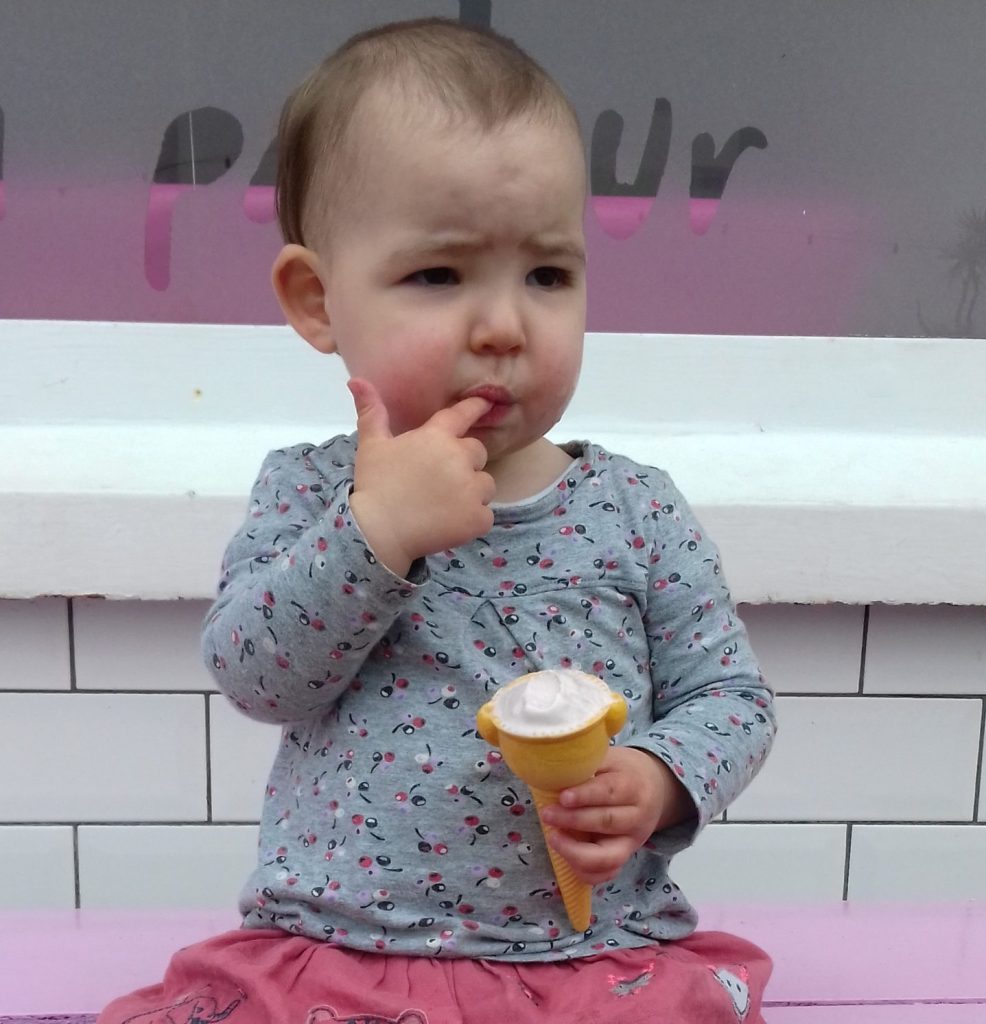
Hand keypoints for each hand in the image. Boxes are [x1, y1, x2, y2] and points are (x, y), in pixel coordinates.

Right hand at [347, 378, 495, 576]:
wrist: (379, 532)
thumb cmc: (374, 486)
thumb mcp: (371, 446)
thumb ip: (372, 412)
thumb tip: (356, 379)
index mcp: (436, 438)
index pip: (463, 415)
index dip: (476, 407)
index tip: (487, 403)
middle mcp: (459, 458)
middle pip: (477, 452)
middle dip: (465, 463)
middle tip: (439, 480)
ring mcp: (472, 489)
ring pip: (485, 484)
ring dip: (472, 492)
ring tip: (443, 504)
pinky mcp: (478, 517)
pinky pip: (485, 514)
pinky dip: (472, 520)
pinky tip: (448, 523)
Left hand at [538, 746, 694, 884]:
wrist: (653, 786)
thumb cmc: (621, 771)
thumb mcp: (609, 758)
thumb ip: (586, 763)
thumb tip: (553, 768)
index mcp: (633, 786)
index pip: (610, 791)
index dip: (585, 795)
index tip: (563, 797)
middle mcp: (637, 817)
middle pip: (607, 822)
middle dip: (573, 821)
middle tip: (547, 814)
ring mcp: (633, 841)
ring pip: (609, 856)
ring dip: (576, 851)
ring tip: (553, 838)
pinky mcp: (625, 856)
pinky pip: (607, 874)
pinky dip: (586, 872)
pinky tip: (565, 856)